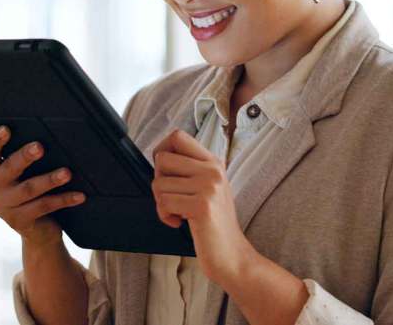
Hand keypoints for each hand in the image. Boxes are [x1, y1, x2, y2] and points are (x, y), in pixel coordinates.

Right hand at [0, 125, 85, 246]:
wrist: (38, 230)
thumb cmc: (31, 192)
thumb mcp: (22, 174)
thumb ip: (25, 159)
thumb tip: (47, 139)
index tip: (6, 129)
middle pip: (9, 168)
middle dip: (25, 157)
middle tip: (39, 147)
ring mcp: (3, 207)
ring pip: (29, 189)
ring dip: (49, 180)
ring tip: (66, 173)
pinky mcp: (18, 221)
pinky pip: (44, 206)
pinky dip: (63, 199)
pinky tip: (79, 195)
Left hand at [151, 128, 254, 287]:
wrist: (232, 256)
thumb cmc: (213, 224)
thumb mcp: (207, 188)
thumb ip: (190, 170)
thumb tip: (160, 156)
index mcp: (213, 162)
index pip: (177, 136)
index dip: (161, 150)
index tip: (164, 172)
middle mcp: (212, 170)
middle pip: (162, 159)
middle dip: (159, 181)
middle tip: (172, 198)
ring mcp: (209, 186)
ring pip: (159, 183)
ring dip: (161, 203)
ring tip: (178, 213)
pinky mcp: (202, 206)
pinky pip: (164, 202)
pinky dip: (164, 216)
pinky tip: (178, 222)